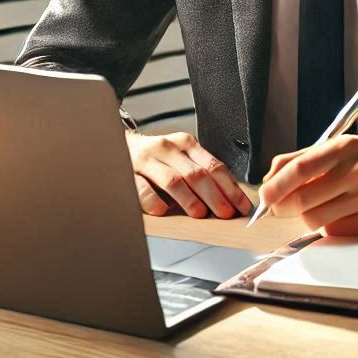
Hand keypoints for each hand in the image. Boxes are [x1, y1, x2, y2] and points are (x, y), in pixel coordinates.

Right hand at [124, 130, 254, 218]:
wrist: (116, 145)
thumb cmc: (155, 158)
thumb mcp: (181, 157)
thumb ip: (201, 172)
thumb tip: (229, 198)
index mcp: (185, 144)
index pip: (214, 166)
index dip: (230, 188)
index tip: (241, 206)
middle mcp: (167, 148)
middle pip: (196, 174)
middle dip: (215, 196)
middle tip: (225, 213)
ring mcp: (147, 160)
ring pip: (173, 180)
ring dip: (189, 200)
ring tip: (199, 214)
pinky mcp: (128, 172)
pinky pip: (143, 189)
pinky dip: (155, 201)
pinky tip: (163, 211)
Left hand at [258, 135, 357, 235]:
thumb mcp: (340, 147)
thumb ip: (301, 159)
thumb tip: (269, 179)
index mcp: (345, 147)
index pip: (301, 168)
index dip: (276, 185)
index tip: (264, 196)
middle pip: (303, 199)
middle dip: (282, 207)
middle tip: (278, 207)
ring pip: (315, 219)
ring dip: (306, 216)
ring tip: (317, 206)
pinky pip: (334, 231)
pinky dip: (328, 225)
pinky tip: (340, 213)